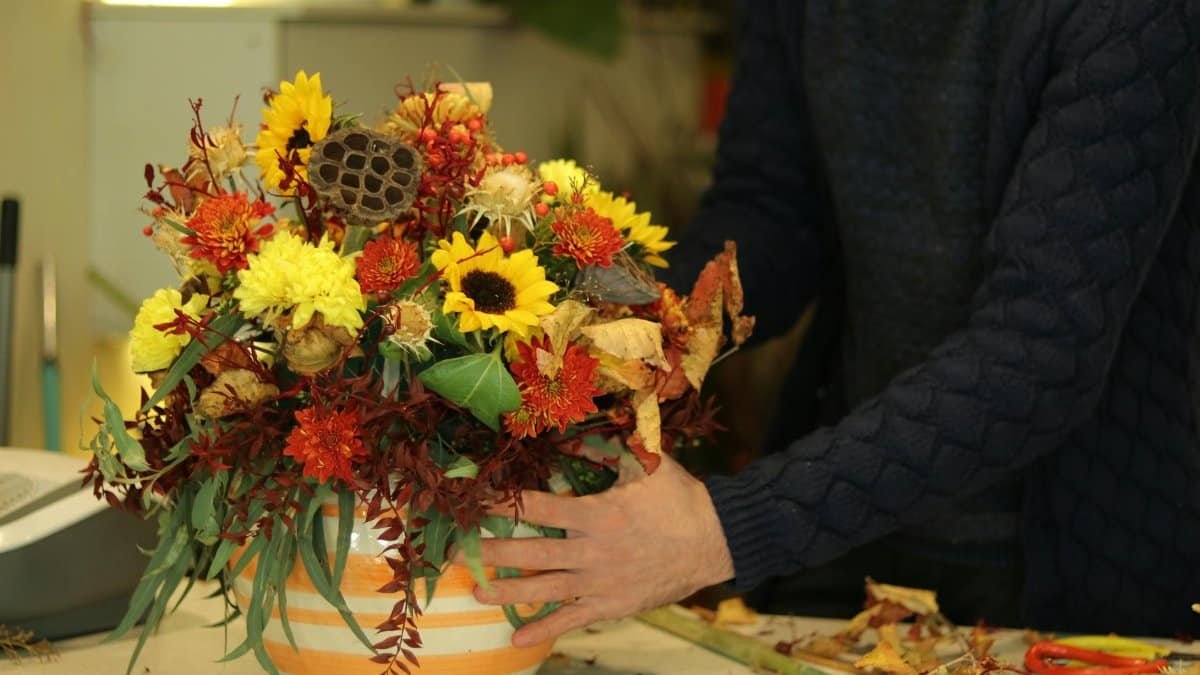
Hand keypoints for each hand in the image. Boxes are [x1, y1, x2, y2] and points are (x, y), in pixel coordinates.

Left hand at [470, 453, 734, 646]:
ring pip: (544, 589)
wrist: (715, 540)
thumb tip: (570, 430)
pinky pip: (572, 619)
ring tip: (477, 593)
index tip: (477, 502)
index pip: (538, 507)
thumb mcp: (644, 464)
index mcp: (596, 513)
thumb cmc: (680, 498)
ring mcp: (600, 582)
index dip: (504, 504)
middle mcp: (591, 551)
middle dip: (493, 552)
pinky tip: (517, 640)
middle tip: (460, 554)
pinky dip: (544, 630)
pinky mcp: (612, 604)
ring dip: (508, 592)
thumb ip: (604, 448)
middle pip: (531, 552)